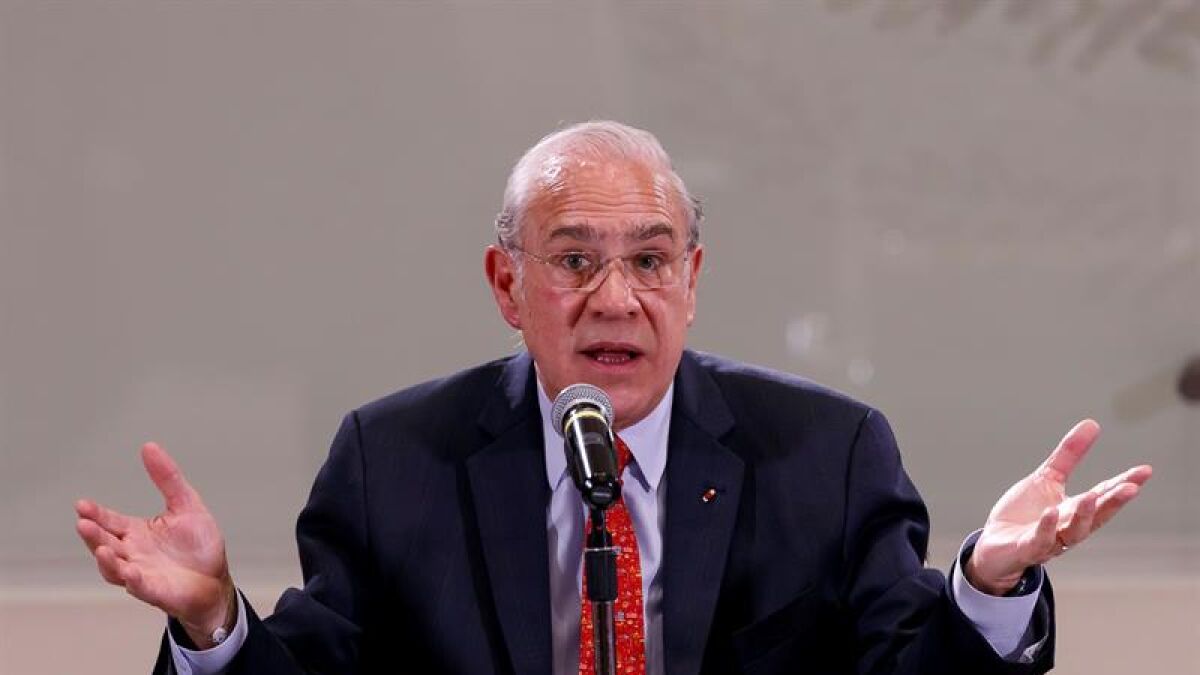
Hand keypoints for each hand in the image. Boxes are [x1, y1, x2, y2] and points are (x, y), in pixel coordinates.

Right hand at [75, 442, 234, 646]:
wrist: (215, 578)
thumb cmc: (198, 545)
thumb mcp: (186, 504)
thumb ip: (167, 478)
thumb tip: (149, 446)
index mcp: (136, 533)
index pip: (110, 521)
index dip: (96, 514)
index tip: (82, 505)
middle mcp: (132, 553)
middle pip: (105, 543)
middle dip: (93, 535)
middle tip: (83, 522)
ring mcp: (141, 573)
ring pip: (115, 568)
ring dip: (106, 560)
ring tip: (102, 548)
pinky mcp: (155, 591)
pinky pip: (140, 587)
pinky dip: (133, 580)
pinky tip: (131, 571)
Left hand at [965, 419, 1152, 595]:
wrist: (995, 545)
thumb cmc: (1024, 514)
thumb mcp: (1046, 479)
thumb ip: (1068, 456)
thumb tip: (1092, 424)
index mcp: (1075, 510)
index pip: (1103, 496)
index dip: (1123, 484)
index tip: (1144, 471)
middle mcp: (1068, 527)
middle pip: (1096, 515)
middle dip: (1114, 502)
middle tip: (1131, 488)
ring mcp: (1050, 540)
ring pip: (1073, 531)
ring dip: (1084, 515)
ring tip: (1092, 496)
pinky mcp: (1027, 548)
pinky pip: (1040, 540)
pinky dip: (1047, 528)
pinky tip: (1051, 512)